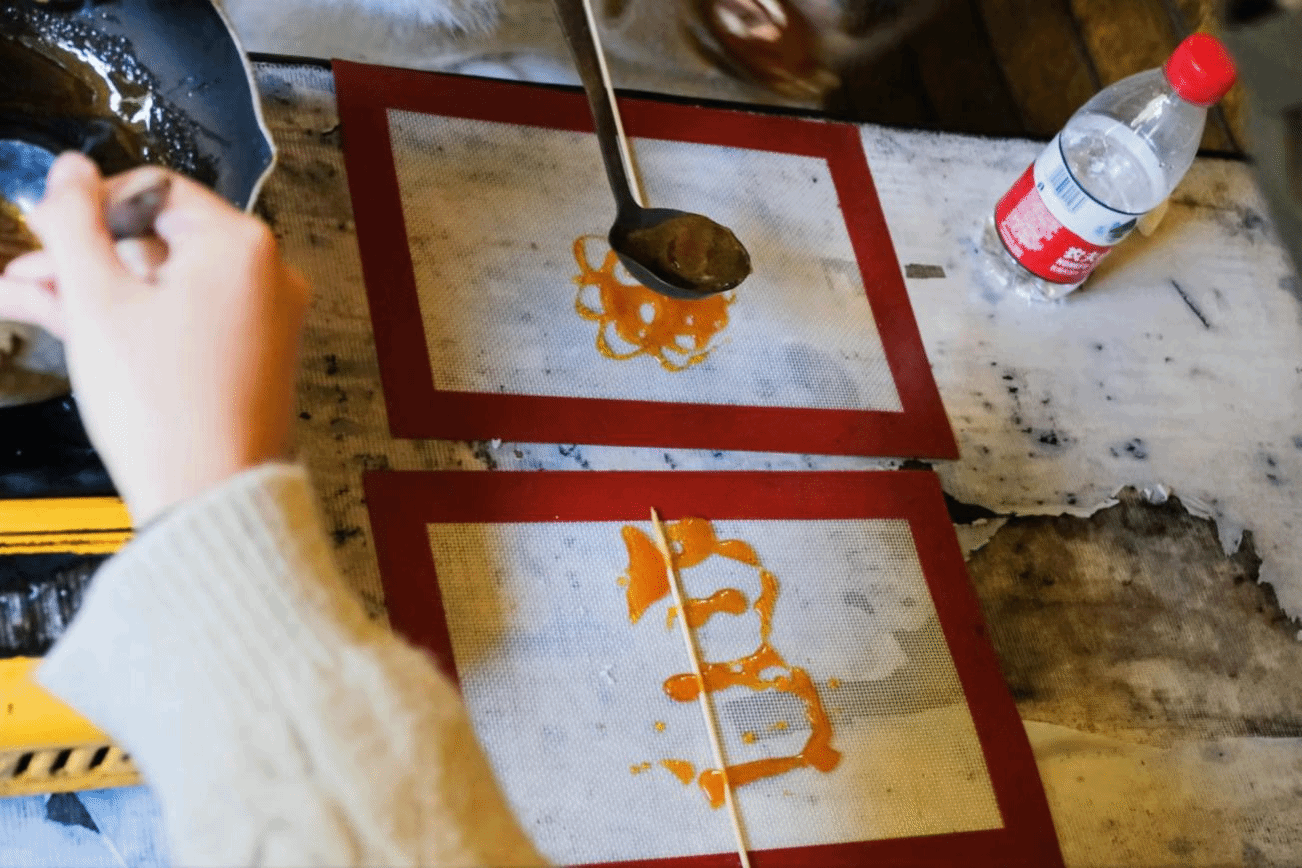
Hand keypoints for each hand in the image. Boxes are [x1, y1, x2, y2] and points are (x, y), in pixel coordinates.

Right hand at [0, 153, 310, 523]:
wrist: (208, 497)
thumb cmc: (165, 409)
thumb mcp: (96, 299)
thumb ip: (74, 221)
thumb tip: (70, 170)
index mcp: (241, 246)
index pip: (156, 189)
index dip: (92, 205)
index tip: (47, 226)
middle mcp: (266, 276)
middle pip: (157, 240)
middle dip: (83, 256)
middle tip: (27, 273)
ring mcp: (264, 319)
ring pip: (164, 284)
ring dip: (96, 290)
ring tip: (30, 302)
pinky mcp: (251, 357)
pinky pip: (186, 320)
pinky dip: (135, 321)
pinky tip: (72, 326)